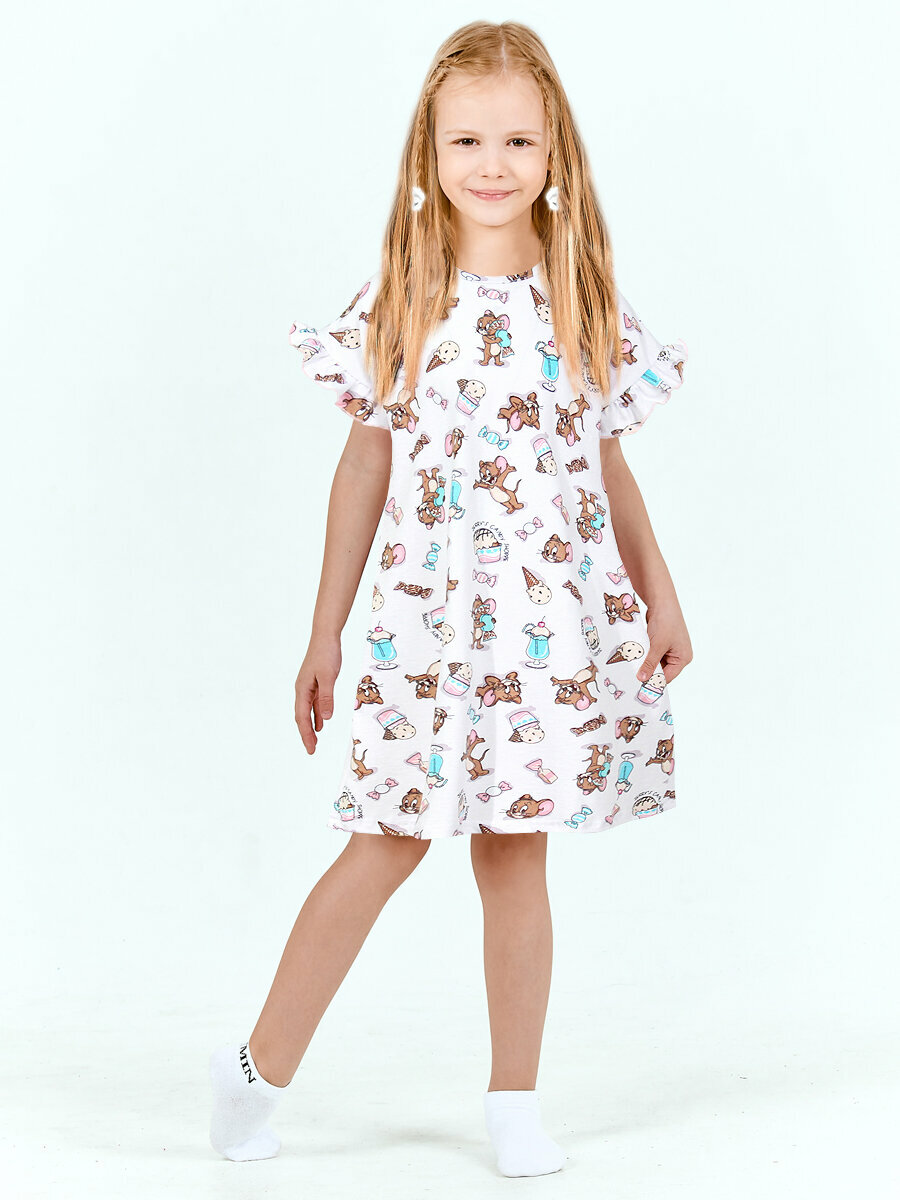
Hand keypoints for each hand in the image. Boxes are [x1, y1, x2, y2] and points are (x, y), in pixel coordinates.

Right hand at [295, 637, 341, 753]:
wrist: (326, 636)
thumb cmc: (326, 654)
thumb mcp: (329, 676)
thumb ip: (327, 697)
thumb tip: (326, 718)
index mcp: (302, 689)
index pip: (302, 717)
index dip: (306, 734)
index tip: (310, 749)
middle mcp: (302, 690)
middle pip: (302, 716)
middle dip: (306, 734)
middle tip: (311, 751)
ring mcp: (309, 687)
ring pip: (308, 711)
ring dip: (311, 726)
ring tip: (314, 742)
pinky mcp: (316, 683)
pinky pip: (315, 703)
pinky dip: (317, 714)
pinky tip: (322, 723)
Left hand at [637, 597, 691, 684]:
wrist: (661, 600)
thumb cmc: (665, 621)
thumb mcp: (657, 645)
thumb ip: (650, 663)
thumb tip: (642, 679)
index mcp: (683, 658)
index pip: (667, 677)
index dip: (653, 681)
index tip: (638, 686)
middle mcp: (679, 655)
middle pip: (661, 670)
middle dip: (648, 671)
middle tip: (632, 676)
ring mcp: (670, 648)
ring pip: (654, 662)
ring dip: (644, 662)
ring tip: (632, 665)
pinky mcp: (662, 642)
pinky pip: (652, 653)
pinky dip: (644, 654)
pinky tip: (635, 655)